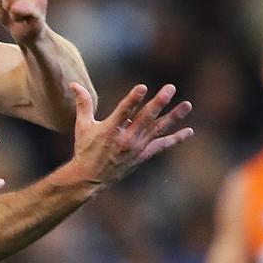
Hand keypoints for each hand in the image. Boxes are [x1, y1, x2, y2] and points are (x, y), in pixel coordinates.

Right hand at [64, 82, 192, 189]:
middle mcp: (126, 139)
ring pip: (158, 129)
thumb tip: (74, 84)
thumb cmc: (85, 149)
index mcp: (110, 130)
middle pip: (146, 118)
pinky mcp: (143, 155)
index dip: (133, 99)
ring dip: (173, 117)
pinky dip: (176, 139)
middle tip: (170, 88)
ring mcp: (137, 148)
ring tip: (187, 105)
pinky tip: (189, 131)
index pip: (124, 111)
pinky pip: (162, 145)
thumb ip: (83, 103)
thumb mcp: (82, 126)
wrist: (91, 178)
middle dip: (159, 102)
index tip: (143, 87)